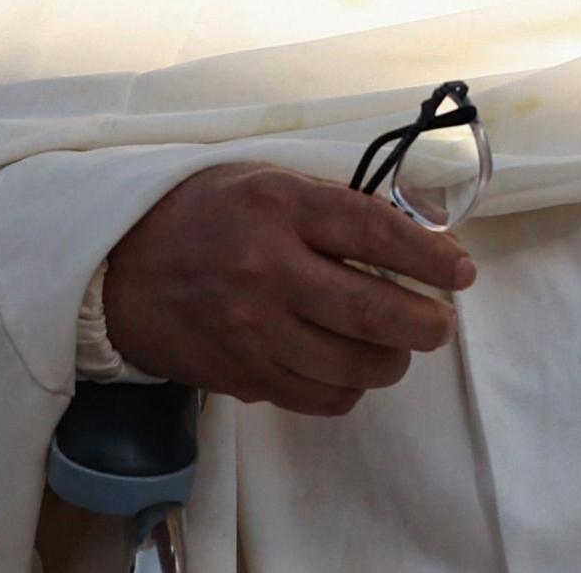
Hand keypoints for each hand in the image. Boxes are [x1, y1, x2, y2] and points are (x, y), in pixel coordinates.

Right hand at [102, 164, 476, 414]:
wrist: (120, 268)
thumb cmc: (203, 215)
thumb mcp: (268, 182)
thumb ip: (338, 207)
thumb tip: (421, 234)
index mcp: (280, 207)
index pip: (376, 233)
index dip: (430, 256)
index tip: (461, 270)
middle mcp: (268, 270)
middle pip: (375, 311)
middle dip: (426, 323)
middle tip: (440, 323)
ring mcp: (254, 331)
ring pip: (356, 365)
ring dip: (392, 360)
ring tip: (395, 345)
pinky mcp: (244, 376)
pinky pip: (322, 398)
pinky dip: (350, 388)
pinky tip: (349, 367)